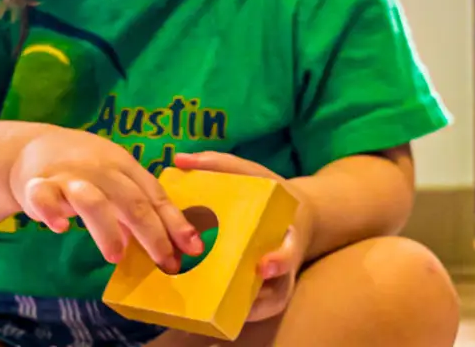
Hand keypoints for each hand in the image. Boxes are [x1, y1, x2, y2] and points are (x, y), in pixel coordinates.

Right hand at [9, 125, 204, 271]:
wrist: (31, 147)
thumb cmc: (82, 168)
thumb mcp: (113, 181)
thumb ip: (132, 211)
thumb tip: (155, 246)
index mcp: (124, 167)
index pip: (155, 195)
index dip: (175, 222)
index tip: (193, 247)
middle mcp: (101, 170)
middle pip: (132, 201)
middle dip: (153, 233)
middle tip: (165, 262)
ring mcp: (70, 177)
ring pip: (93, 201)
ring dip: (108, 229)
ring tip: (116, 256)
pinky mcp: (38, 184)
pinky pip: (45, 197)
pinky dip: (52, 212)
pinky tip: (60, 227)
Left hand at [173, 151, 313, 322]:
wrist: (296, 217)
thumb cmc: (270, 193)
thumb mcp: (251, 172)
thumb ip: (218, 164)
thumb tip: (178, 159)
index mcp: (286, 233)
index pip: (288, 253)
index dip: (278, 262)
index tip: (263, 267)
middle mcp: (285, 264)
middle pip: (277, 292)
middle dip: (258, 300)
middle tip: (230, 301)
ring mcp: (278, 283)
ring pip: (266, 307)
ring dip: (242, 313)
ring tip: (208, 313)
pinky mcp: (268, 293)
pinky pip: (256, 310)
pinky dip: (236, 315)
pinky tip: (205, 312)